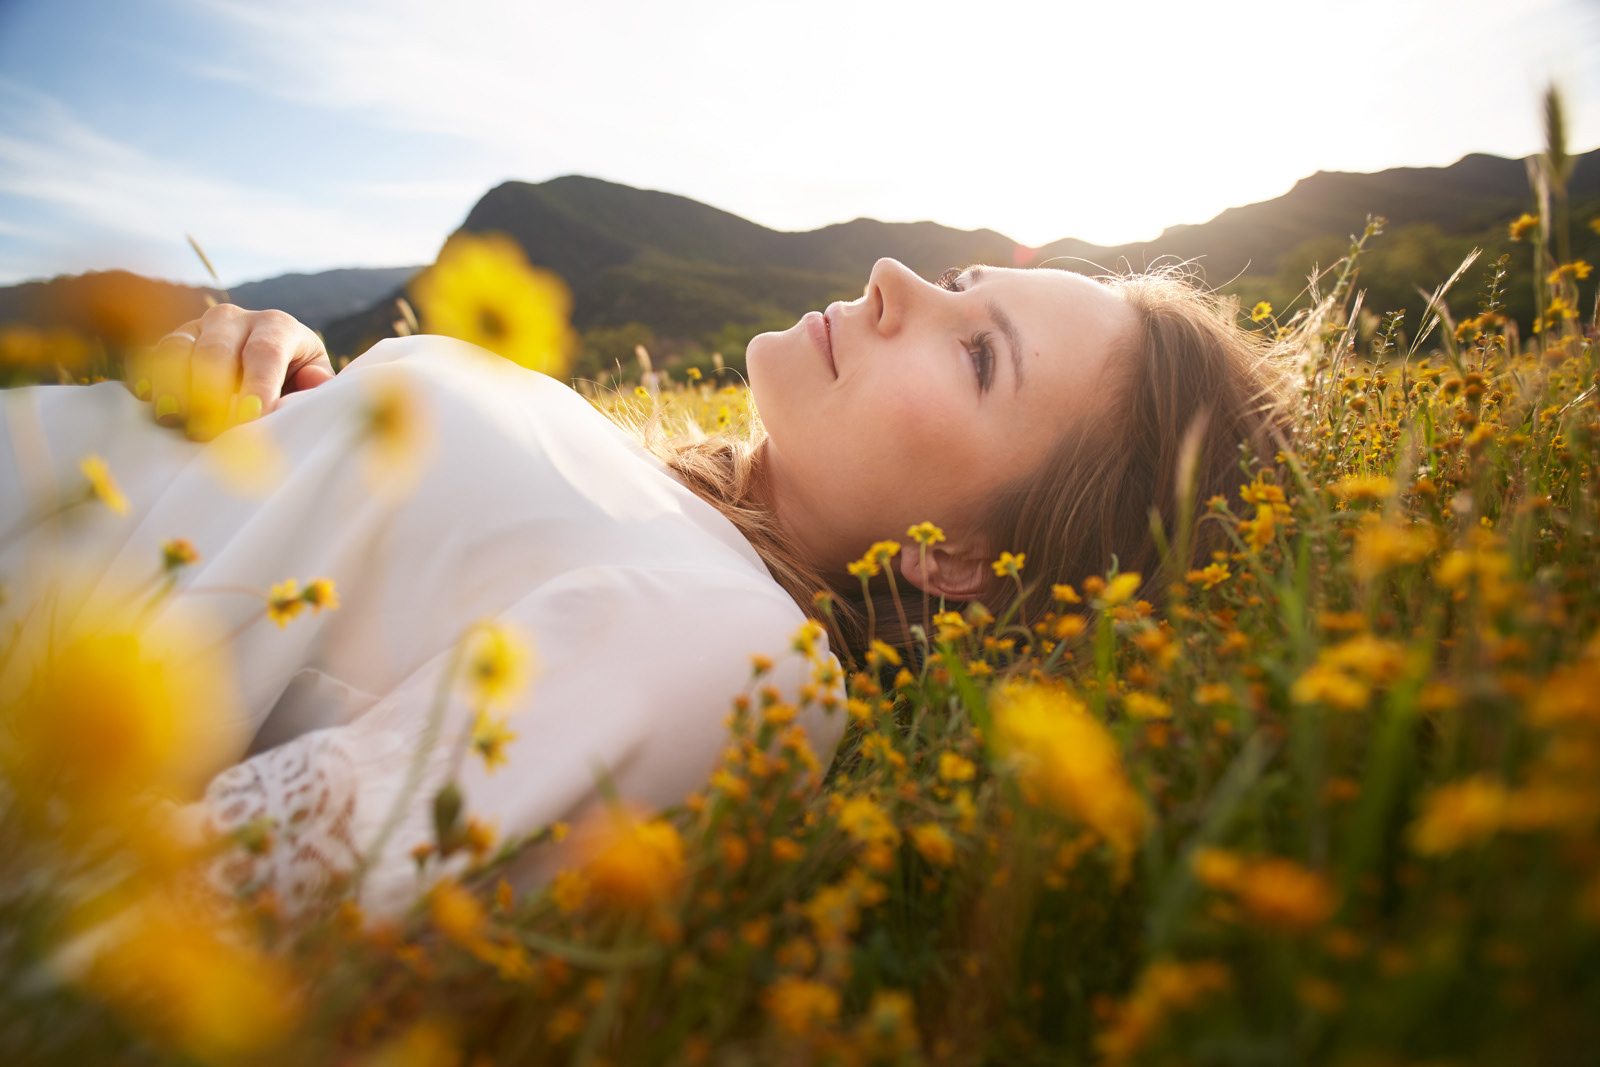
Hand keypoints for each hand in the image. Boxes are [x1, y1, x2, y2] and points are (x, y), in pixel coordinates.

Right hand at [128, 304, 334, 439]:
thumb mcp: (315, 377)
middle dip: (211, 390)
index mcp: (276, 325)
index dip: (257, 386)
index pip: (265, 353)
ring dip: (172, 384)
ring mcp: (198, 326)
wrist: (268, 361)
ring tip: (171, 418)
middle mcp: (234, 318)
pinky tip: (146, 398)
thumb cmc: (297, 376)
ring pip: (178, 348)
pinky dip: (148, 375)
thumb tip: (314, 382)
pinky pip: (152, 354)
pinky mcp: (171, 341)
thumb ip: (317, 384)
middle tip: (207, 429)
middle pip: (217, 349)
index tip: (252, 418)